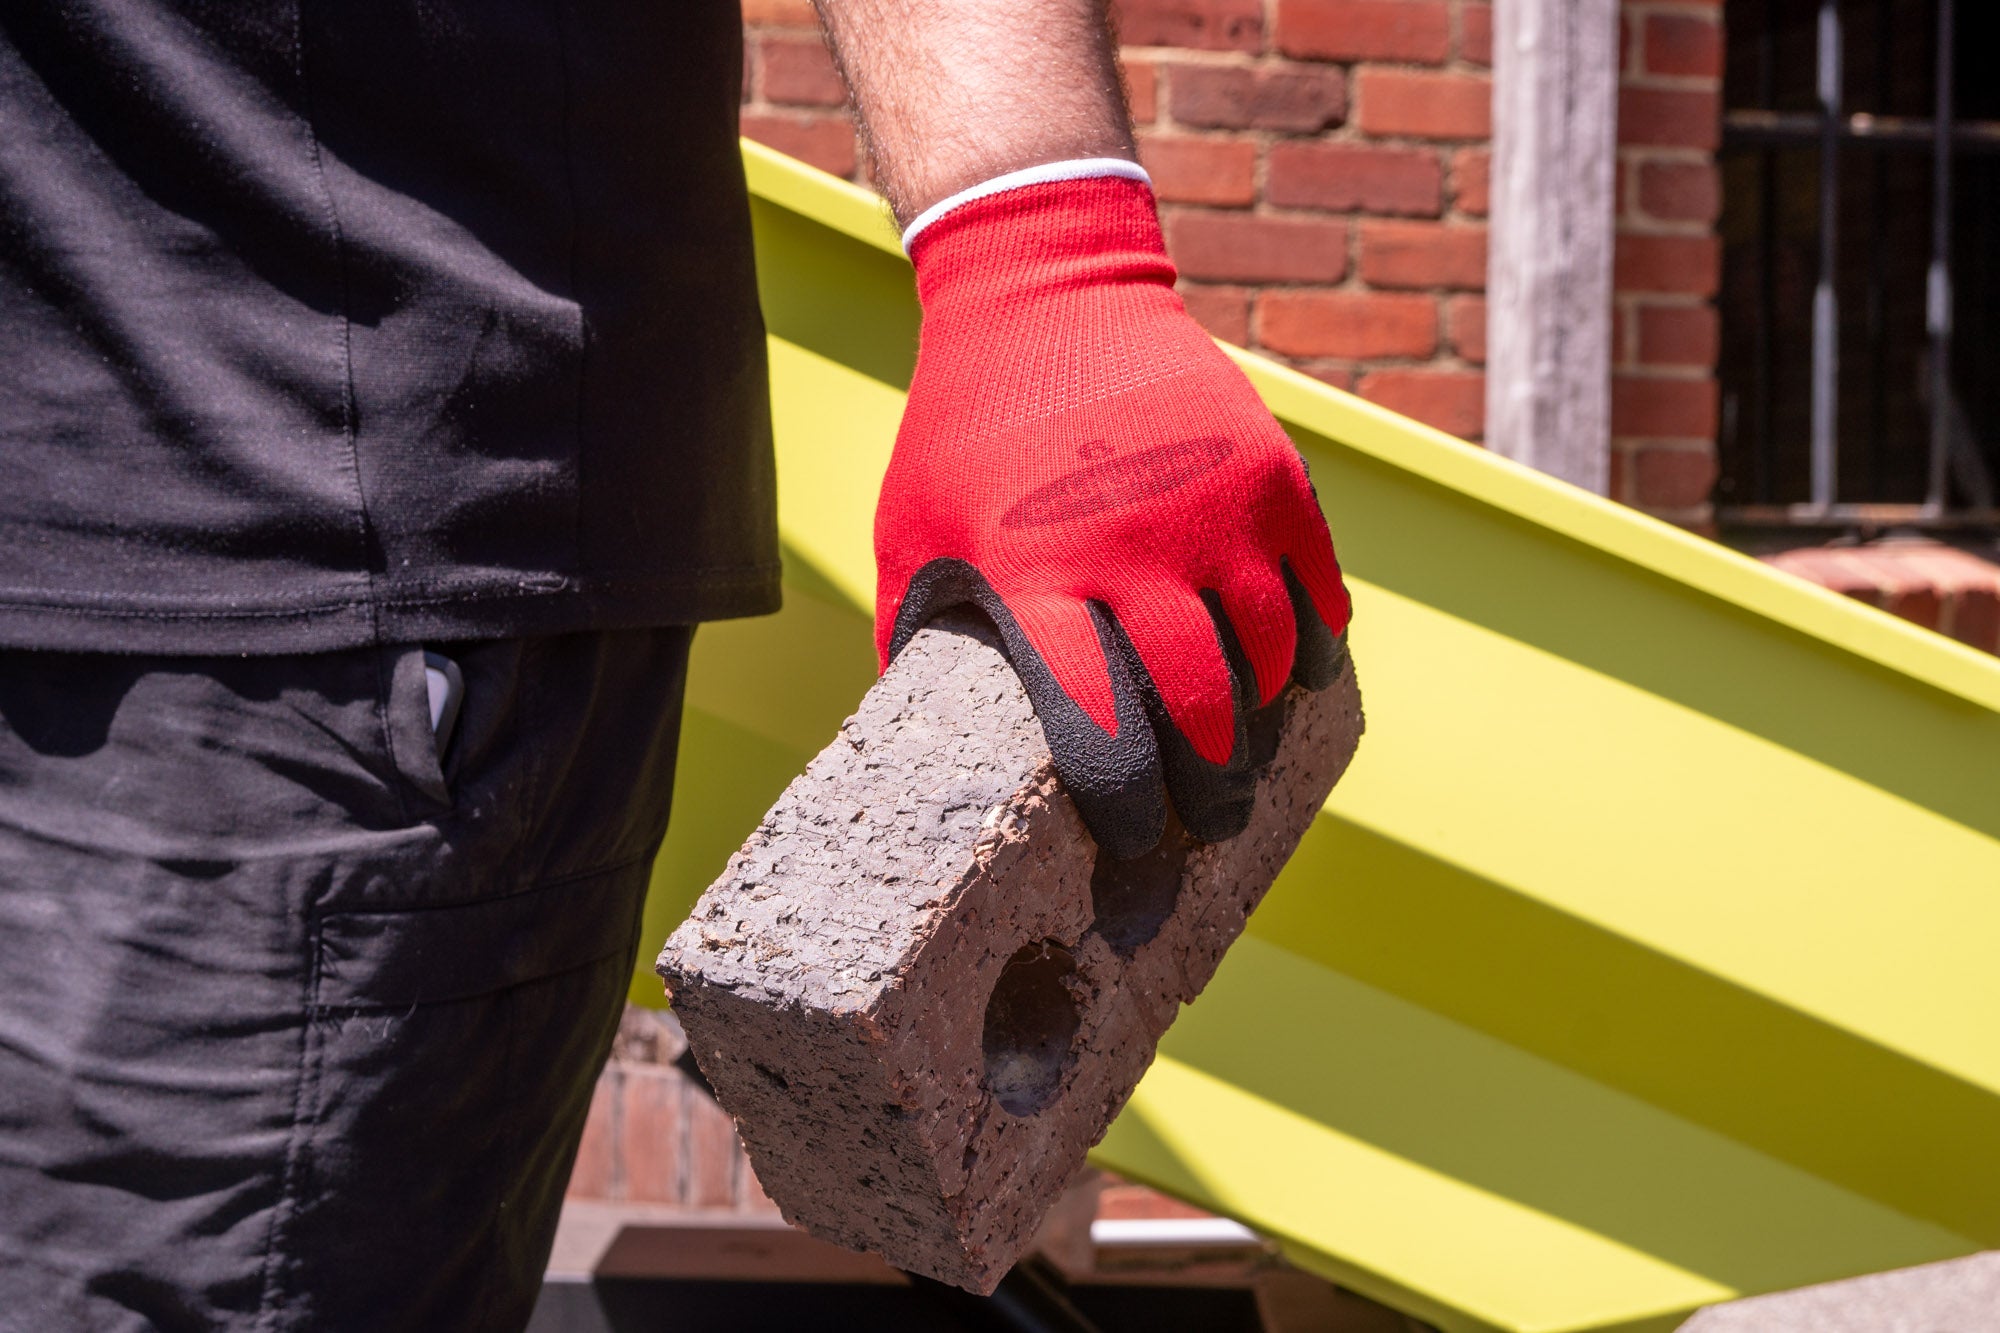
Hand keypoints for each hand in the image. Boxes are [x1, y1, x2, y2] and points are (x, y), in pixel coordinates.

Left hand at [875, 168, 1350, 859]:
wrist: (1046, 296)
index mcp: (1034, 576)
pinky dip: (1313, 646)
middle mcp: (1133, 549)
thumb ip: (919, 634)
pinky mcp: (1269, 476)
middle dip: (1209, 788)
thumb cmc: (966, 430)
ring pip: (1270, 660)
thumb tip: (914, 737)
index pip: (1096, 730)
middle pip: (1198, 711)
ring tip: (1243, 742)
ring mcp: (1212, 510)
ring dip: (1261, 718)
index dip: (1125, 804)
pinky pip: (1317, 595)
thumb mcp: (913, 529)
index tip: (1134, 840)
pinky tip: (1296, 669)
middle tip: (1208, 818)